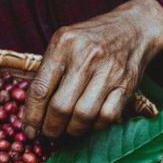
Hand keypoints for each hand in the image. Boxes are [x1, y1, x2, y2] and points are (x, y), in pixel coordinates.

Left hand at [23, 0, 162, 138]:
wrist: (133, 28)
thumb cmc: (91, 40)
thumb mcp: (64, 43)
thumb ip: (48, 71)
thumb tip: (32, 112)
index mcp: (63, 44)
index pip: (40, 89)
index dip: (31, 116)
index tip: (29, 131)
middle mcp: (86, 56)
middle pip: (60, 107)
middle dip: (51, 128)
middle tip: (49, 134)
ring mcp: (108, 71)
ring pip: (83, 116)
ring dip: (73, 130)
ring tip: (69, 129)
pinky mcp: (126, 84)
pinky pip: (106, 117)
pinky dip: (95, 126)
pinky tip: (90, 122)